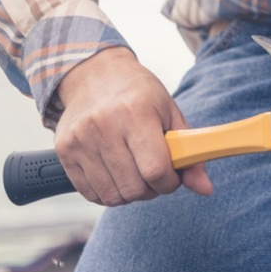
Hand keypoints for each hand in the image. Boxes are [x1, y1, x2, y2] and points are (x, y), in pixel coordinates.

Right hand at [53, 46, 212, 205]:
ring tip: (135, 173)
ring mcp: (80, 139)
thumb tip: (205, 189)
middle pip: (134, 188)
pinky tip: (116, 174)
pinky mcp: (64, 151)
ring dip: (130, 194)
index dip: (170, 182)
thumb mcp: (170, 113)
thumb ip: (189, 153)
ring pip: (112, 196)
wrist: (93, 74)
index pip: (156, 169)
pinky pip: (91, 194)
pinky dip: (108, 193)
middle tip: (154, 174)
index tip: (172, 176)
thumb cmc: (139, 95)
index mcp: (135, 112)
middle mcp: (103, 125)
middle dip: (152, 190)